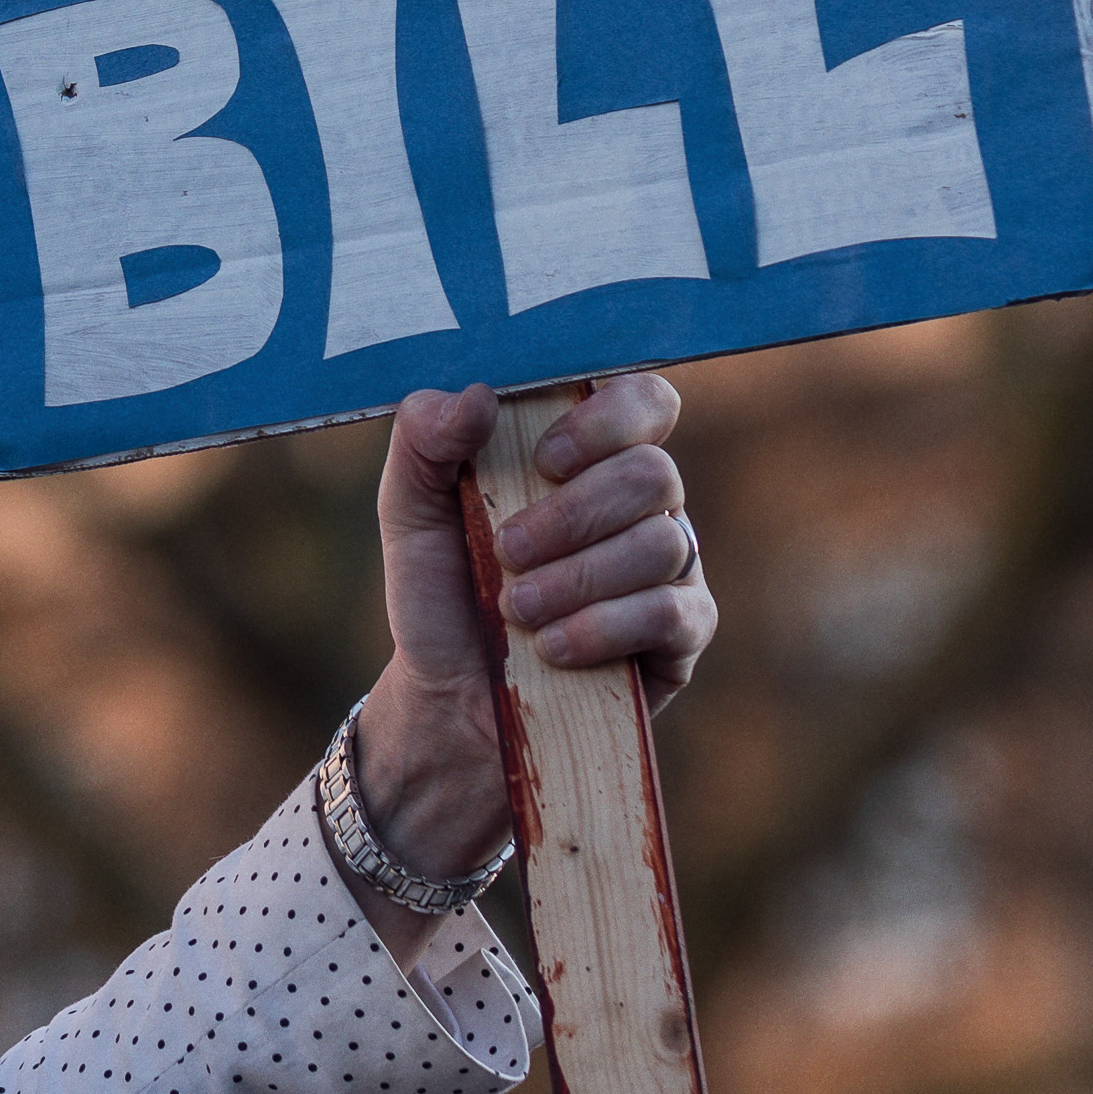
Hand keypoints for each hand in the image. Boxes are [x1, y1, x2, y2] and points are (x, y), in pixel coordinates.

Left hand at [342, 376, 716, 940]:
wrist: (451, 699)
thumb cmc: (441, 592)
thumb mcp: (410, 512)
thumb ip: (424, 441)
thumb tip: (476, 394)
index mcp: (586, 457)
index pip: (642, 401)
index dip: (606, 420)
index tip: (544, 459)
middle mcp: (640, 505)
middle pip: (654, 473)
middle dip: (574, 514)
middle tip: (506, 550)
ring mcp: (670, 570)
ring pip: (665, 542)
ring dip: (579, 576)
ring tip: (516, 609)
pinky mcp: (682, 636)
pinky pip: (676, 612)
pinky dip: (607, 626)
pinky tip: (554, 648)